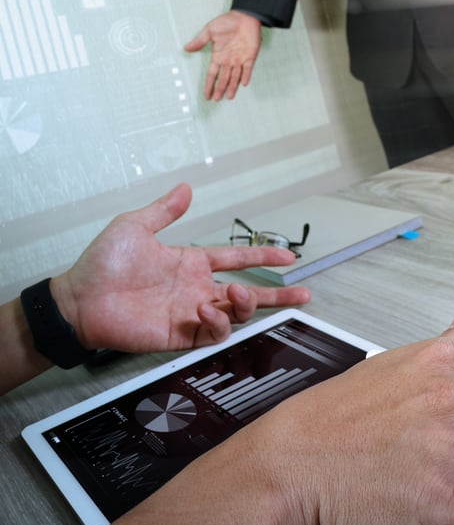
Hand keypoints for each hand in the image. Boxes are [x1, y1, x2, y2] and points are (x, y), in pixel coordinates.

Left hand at [50, 183, 309, 352]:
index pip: (236, 260)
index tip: (286, 258)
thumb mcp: (135, 226)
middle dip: (277, 295)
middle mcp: (197, 289)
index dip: (262, 257)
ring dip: (245, 304)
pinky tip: (205, 309)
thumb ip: (165, 210)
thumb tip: (185, 189)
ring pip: (236, 315)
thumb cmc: (102, 265)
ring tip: (237, 294)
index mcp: (191, 264)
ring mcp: (192, 313)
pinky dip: (218, 322)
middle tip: (301, 294)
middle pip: (248, 294)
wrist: (81, 301)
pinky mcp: (183, 335)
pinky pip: (214, 333)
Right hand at [184, 10, 261, 99]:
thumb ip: (200, 41)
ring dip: (232, 87)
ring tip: (228, 97)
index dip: (209, 84)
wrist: (244, 16)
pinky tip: (243, 83)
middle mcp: (228, 60)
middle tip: (217, 99)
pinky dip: (245, 76)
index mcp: (218, 56)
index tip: (207, 94)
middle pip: (223, 78)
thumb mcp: (210, 30)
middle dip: (220, 89)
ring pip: (235, 77)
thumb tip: (186, 48)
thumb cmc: (227, 22)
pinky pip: (247, 69)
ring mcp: (239, 60)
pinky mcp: (250, 57)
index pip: (212, 74)